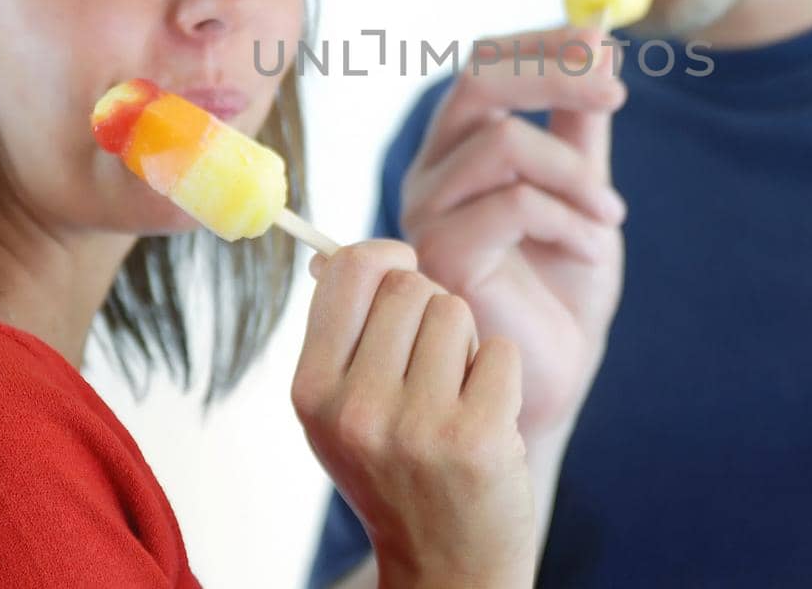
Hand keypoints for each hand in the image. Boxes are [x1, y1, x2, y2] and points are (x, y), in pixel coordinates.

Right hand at [292, 241, 533, 588]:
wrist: (445, 566)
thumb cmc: (397, 473)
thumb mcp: (341, 411)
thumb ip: (338, 332)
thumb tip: (330, 254)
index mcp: (311, 393)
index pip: (347, 272)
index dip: (382, 256)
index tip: (400, 267)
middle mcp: (356, 409)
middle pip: (409, 285)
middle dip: (429, 309)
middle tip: (429, 367)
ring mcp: (416, 425)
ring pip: (456, 312)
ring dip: (465, 345)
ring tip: (453, 398)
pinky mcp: (476, 437)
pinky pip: (500, 351)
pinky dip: (500, 376)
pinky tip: (484, 420)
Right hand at [401, 27, 626, 438]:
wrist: (555, 378)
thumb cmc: (564, 290)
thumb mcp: (584, 191)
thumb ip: (582, 126)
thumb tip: (598, 40)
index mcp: (459, 149)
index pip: (484, 64)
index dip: (543, 44)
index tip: (604, 43)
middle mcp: (432, 173)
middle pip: (476, 79)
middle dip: (554, 73)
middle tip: (618, 92)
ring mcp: (427, 213)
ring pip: (503, 142)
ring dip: (577, 175)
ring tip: (612, 218)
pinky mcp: (440, 255)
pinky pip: (514, 204)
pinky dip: (570, 221)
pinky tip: (591, 252)